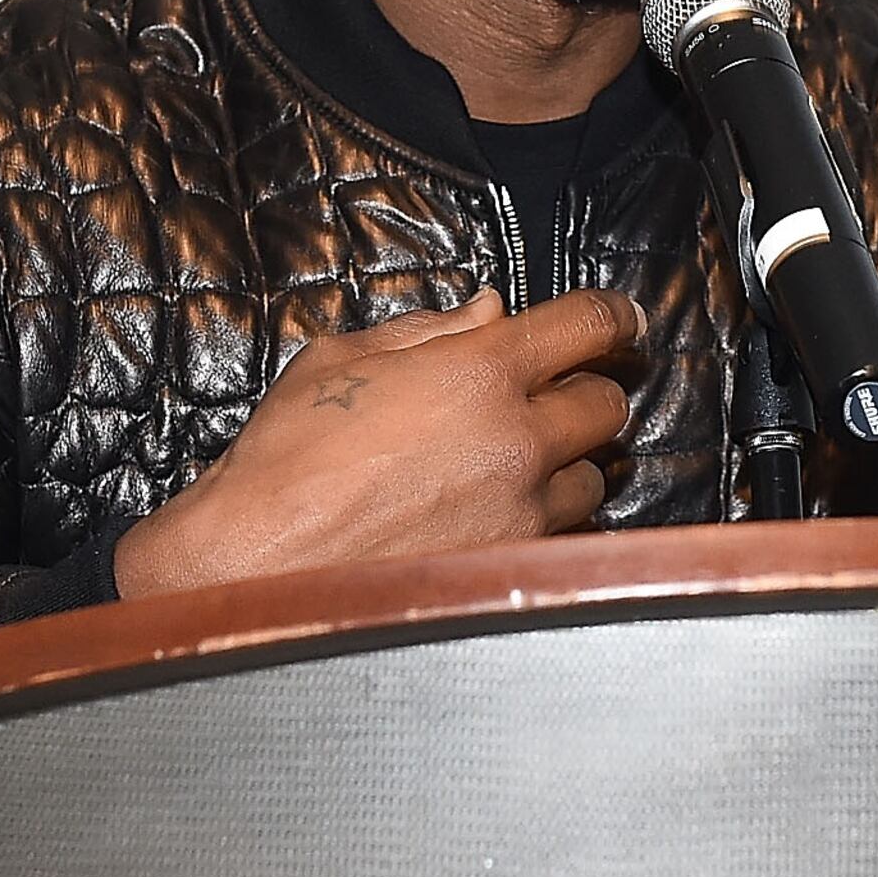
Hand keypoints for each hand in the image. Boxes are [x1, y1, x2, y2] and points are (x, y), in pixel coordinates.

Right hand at [112, 289, 641, 596]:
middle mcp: (516, 438)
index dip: (613, 318)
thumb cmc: (287, 458)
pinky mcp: (513, 565)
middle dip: (585, 393)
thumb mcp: (343, 360)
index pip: (588, 324)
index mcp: (478, 370)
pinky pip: (564, 535)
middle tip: (553, 398)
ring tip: (513, 468)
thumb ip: (429, 331)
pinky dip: (547, 521)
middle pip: (607, 404)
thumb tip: (488, 311)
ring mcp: (521, 510)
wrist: (258, 560)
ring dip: (567, 465)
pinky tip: (501, 516)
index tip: (618, 324)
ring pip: (594, 477)